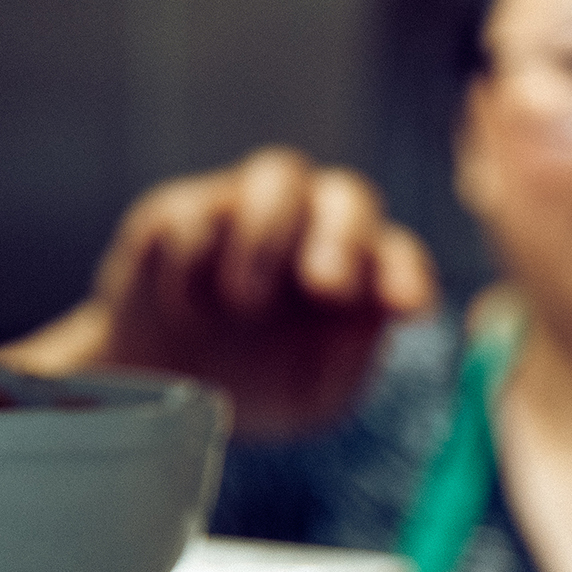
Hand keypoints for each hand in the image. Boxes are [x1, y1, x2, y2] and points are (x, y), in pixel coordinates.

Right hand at [0, 147, 436, 438]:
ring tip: (247, 300)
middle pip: (347, 196)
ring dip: (268, 234)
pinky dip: (194, 255)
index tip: (407, 308)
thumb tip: (377, 322)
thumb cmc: (261, 386)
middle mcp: (313, 227)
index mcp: (360, 271)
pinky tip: (185, 307)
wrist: (165, 390)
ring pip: (279, 176)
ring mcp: (249, 210)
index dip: (404, 274)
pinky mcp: (181, 211)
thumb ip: (350, 362)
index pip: (396, 256)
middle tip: (327, 288)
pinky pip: (195, 208)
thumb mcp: (312, 395)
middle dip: (343, 237)